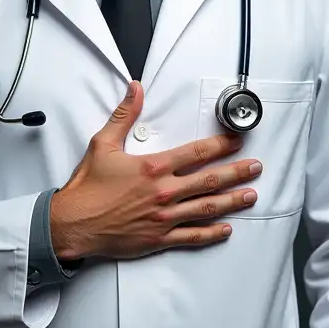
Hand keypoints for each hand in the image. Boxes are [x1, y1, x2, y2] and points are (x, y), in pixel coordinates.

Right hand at [49, 81, 262, 260]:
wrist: (72, 224)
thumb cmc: (87, 186)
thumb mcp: (103, 143)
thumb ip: (124, 115)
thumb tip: (135, 89)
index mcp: (153, 167)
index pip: (196, 153)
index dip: (220, 146)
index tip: (237, 141)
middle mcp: (163, 192)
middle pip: (209, 180)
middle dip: (236, 172)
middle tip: (256, 167)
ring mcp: (164, 217)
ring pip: (206, 207)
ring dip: (232, 200)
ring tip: (251, 195)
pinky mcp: (159, 238)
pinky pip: (192, 236)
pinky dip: (212, 233)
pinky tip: (227, 229)